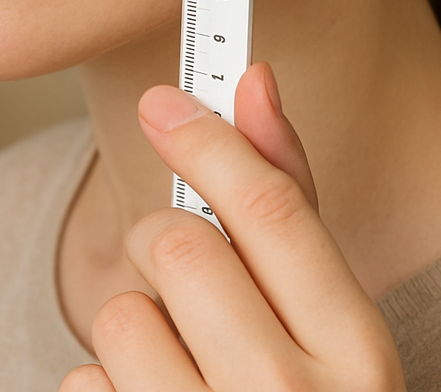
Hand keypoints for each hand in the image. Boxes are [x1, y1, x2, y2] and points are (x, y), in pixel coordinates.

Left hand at [59, 63, 405, 390]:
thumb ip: (286, 200)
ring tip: (182, 364)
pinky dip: (105, 384)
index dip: (208, 139)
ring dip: (138, 326)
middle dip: (166, 246)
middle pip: (180, 248)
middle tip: (189, 281)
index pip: (274, 211)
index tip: (162, 103)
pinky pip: (83, 381)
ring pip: (123, 314)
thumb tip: (254, 79)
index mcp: (357, 355)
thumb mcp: (320, 316)